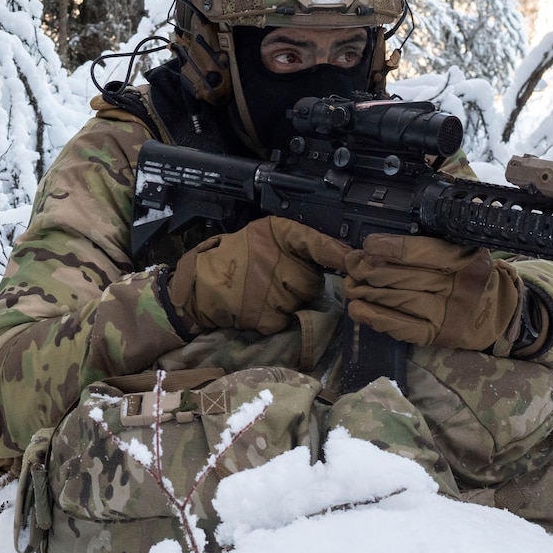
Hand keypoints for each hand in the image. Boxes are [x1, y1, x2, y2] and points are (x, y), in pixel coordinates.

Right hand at [167, 216, 355, 336]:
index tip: (353, 262)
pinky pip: (284, 319)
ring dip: (287, 301)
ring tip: (262, 292)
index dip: (336, 254)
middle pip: (312, 281)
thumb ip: (296, 242)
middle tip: (277, 279)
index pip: (315, 242)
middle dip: (301, 283)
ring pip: (299, 301)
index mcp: (277, 233)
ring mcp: (273, 289)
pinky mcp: (267, 315)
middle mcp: (277, 258)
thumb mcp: (262, 235)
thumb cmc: (231, 256)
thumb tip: (340, 255)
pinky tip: (256, 306)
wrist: (198, 285)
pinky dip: (274, 317)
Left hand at [335, 234, 520, 350]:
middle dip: (373, 271)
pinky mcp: (439, 335)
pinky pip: (405, 328)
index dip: (394, 249)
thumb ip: (426, 247)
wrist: (500, 310)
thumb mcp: (461, 251)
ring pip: (403, 302)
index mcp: (466, 259)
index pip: (427, 253)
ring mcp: (450, 314)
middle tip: (351, 266)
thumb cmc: (471, 274)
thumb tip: (377, 245)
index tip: (369, 246)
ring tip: (350, 286)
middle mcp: (460, 287)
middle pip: (408, 278)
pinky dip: (379, 319)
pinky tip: (359, 311)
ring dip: (370, 294)